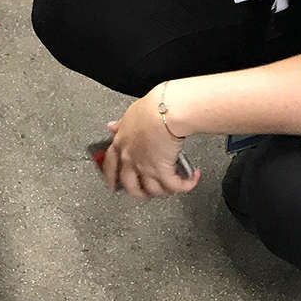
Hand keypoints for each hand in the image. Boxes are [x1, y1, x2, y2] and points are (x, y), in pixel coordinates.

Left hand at [99, 85, 200, 199]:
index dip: (110, 178)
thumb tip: (111, 126)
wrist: (167, 111)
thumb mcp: (130, 113)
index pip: (110, 166)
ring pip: (152, 190)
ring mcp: (146, 167)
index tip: (112, 185)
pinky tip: (190, 179)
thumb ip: (121, 124)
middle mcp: (130, 158)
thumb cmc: (152, 108)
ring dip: (164, 190)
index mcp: (121, 144)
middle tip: (147, 193)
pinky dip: (185, 185)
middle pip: (130, 186)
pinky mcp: (163, 171)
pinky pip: (174, 186)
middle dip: (140, 193)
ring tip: (172, 185)